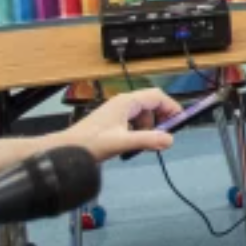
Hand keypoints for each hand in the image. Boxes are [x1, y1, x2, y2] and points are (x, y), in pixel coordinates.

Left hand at [48, 89, 180, 161]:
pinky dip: (140, 131)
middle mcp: (123, 103)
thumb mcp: (122, 142)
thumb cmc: (90, 143)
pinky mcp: (113, 121)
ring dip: (150, 127)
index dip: (171, 107)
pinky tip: (134, 144)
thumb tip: (170, 140)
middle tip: (163, 135)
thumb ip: (147, 140)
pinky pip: (134, 122)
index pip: (157, 96)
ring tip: (145, 143)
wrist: (66, 149)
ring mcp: (117, 112)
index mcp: (127, 102)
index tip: (179, 122)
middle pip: (152, 104)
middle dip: (161, 119)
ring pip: (143, 115)